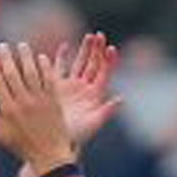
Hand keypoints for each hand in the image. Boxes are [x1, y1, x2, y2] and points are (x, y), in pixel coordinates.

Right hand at [0, 43, 76, 174]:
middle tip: (4, 46)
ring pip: (31, 72)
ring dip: (25, 56)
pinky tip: (41, 57)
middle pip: (12, 73)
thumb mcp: (1, 136)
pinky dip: (44, 67)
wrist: (51, 158)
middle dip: (7, 56)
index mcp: (8, 109)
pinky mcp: (54, 102)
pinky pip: (49, 80)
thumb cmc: (23, 148)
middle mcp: (23, 102)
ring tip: (22, 46)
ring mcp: (40, 101)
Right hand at [54, 31, 122, 147]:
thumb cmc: (76, 136)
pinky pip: (60, 67)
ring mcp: (71, 86)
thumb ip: (107, 111)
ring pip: (79, 63)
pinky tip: (64, 45)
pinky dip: (62, 56)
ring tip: (90, 36)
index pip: (104, 74)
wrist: (55, 140)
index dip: (109, 61)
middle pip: (94, 65)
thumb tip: (121, 99)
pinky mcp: (56, 85)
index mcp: (95, 96)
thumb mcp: (93, 124)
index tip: (111, 48)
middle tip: (99, 36)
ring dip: (84, 50)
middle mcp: (85, 89)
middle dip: (97, 50)